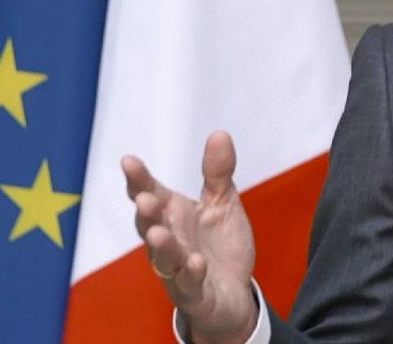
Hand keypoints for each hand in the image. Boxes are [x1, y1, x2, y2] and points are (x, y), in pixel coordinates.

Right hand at [122, 131, 257, 343]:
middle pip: (150, 224)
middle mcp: (168, 239)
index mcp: (172, 214)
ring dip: (161, 245)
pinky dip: (191, 273)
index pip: (150, 193)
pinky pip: (189, 283)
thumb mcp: (222, 202)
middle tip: (145, 199)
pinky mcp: (194, 290)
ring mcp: (178, 267)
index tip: (128, 161)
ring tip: (158, 233)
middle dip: (146, 212)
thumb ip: (217, 172)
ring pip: (164, 256)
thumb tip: (219, 133)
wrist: (232, 292)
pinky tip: (196, 262)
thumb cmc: (218, 244)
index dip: (138, 179)